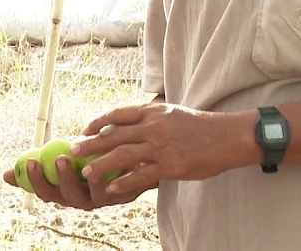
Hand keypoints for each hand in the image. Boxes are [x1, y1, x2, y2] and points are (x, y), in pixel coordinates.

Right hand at [1, 149, 148, 210]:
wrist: (125, 161)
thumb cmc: (87, 160)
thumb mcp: (61, 160)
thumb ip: (38, 165)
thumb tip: (4, 175)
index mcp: (61, 193)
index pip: (43, 191)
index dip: (33, 180)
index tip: (29, 161)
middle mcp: (78, 200)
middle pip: (62, 196)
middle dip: (57, 180)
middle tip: (55, 159)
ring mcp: (99, 199)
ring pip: (87, 195)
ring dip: (78, 178)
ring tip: (71, 157)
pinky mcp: (119, 195)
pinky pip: (111, 188)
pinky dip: (104, 174)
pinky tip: (102, 158)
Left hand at [69, 103, 254, 195]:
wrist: (228, 136)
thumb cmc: (200, 126)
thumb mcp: (172, 113)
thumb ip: (150, 118)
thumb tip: (127, 125)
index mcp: (153, 111)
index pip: (118, 114)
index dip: (98, 122)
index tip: (85, 128)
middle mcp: (153, 126)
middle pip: (114, 135)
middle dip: (91, 144)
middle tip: (73, 151)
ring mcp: (161, 147)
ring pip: (122, 156)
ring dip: (101, 165)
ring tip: (86, 172)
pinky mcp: (170, 166)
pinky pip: (141, 176)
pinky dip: (124, 183)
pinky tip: (111, 188)